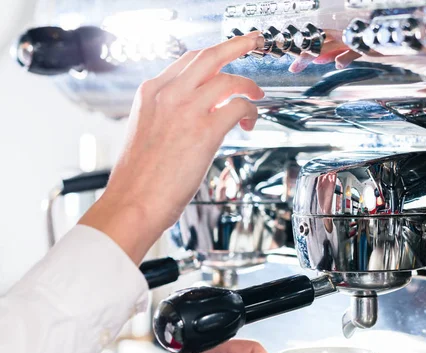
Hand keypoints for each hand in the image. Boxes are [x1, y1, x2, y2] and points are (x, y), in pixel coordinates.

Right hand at [79, 33, 263, 262]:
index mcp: (152, 92)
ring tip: (256, 96)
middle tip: (254, 41)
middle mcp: (169, 94)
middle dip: (238, 44)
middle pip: (210, 56)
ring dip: (249, 86)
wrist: (132, 201)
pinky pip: (238, 107)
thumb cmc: (139, 176)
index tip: (226, 54)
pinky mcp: (205, 132)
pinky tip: (250, 122)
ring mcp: (187, 110)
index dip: (213, 55)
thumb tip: (195, 110)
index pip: (189, 60)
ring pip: (229, 80)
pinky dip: (250, 111)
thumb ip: (167, 112)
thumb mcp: (146, 130)